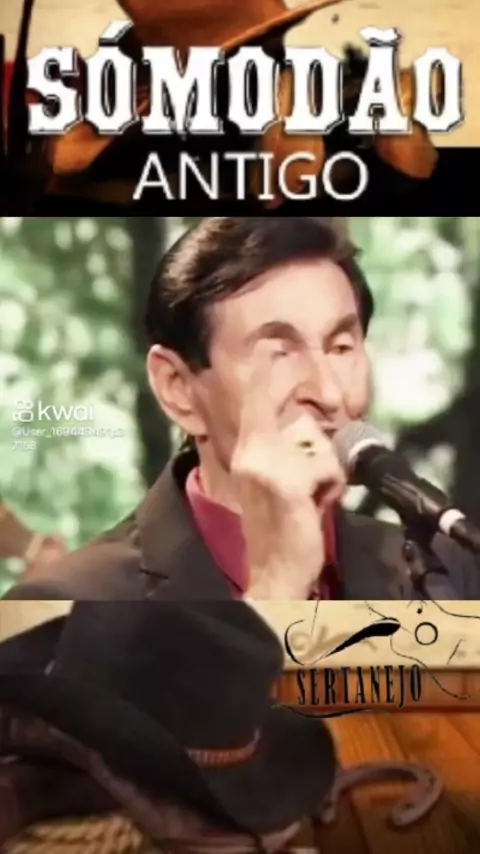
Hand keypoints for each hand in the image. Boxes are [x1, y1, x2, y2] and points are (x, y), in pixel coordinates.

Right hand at [231, 344, 346, 599]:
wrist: (272, 572)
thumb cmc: (282, 526)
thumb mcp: (278, 479)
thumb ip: (288, 450)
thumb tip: (315, 428)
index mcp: (248, 447)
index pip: (256, 400)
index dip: (262, 370)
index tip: (266, 342)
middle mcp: (252, 450)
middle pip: (306, 423)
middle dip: (321, 454)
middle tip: (311, 487)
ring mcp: (266, 464)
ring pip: (321, 445)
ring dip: (328, 473)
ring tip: (312, 498)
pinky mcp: (285, 481)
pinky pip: (328, 467)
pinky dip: (331, 488)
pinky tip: (316, 506)